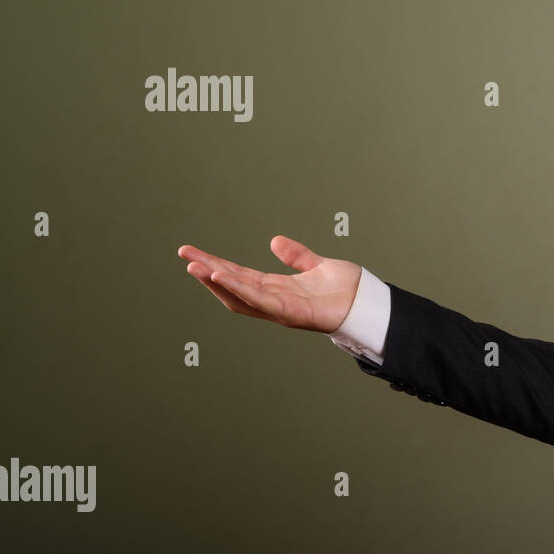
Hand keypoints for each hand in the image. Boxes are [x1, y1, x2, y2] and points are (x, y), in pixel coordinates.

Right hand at [177, 235, 362, 333]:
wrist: (369, 302)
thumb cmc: (347, 290)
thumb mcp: (317, 265)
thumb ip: (297, 256)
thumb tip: (274, 241)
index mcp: (277, 288)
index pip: (239, 276)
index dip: (216, 265)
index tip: (194, 254)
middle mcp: (274, 300)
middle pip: (232, 286)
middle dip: (207, 271)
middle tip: (184, 255)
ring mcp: (280, 308)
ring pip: (239, 295)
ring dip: (216, 281)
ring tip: (194, 266)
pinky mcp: (290, 311)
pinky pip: (258, 299)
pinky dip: (238, 288)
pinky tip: (221, 276)